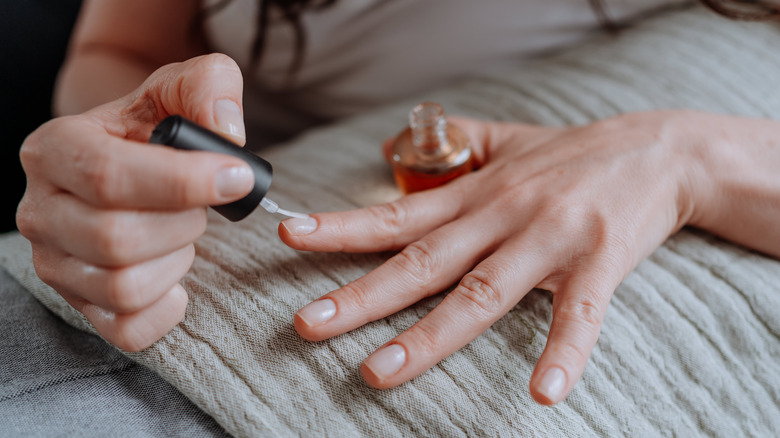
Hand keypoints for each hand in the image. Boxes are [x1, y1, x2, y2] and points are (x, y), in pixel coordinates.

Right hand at [17, 54, 252, 351]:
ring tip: (182, 233)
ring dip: (177, 261)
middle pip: (116, 238)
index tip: (236, 177)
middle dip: (183, 223)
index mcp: (55, 149)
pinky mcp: (79, 303)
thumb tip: (227, 134)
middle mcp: (40, 209)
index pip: (109, 176)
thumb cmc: (156, 128)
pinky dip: (167, 308)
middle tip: (201, 207)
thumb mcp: (180, 89)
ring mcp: (54, 263)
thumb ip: (208, 88)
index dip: (183, 182)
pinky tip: (176, 275)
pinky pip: (127, 330)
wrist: (132, 162)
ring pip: (123, 288)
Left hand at [280, 111, 700, 403]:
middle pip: (421, 263)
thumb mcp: (503, 140)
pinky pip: (578, 314)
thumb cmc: (571, 153)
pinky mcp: (597, 261)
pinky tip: (543, 393)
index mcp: (474, 194)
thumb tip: (391, 144)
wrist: (657, 150)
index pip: (397, 214)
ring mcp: (547, 240)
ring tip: (380, 371)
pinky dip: (562, 352)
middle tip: (308, 325)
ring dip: (428, 336)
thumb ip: (450, 141)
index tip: (293, 236)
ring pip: (480, 293)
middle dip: (361, 297)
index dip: (342, 227)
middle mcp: (500, 216)